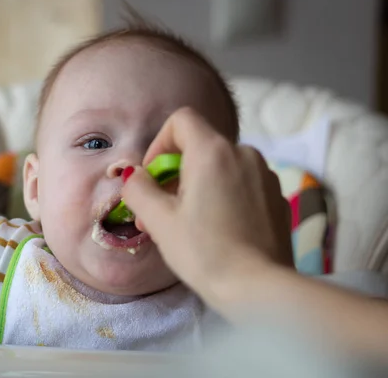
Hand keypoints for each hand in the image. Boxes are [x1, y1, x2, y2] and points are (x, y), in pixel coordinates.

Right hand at [122, 108, 292, 309]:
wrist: (259, 288)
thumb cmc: (205, 253)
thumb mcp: (159, 221)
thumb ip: (138, 189)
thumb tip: (134, 176)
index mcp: (213, 152)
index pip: (182, 120)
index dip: (160, 143)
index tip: (153, 176)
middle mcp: (244, 154)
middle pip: (200, 146)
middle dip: (174, 173)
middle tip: (159, 211)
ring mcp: (265, 175)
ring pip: (220, 167)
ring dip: (196, 186)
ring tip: (184, 224)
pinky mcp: (276, 196)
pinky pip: (241, 184)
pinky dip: (221, 196)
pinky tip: (215, 230)